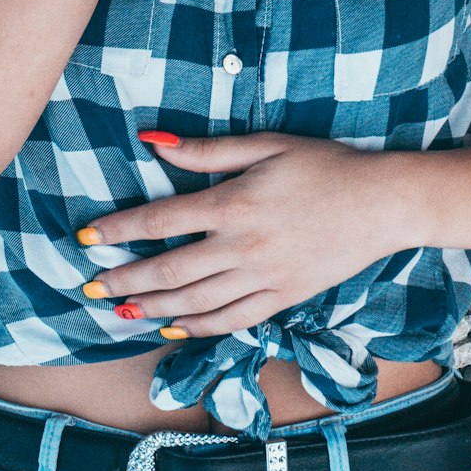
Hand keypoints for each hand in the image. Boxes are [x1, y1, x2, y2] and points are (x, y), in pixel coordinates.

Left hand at [76, 132, 393, 336]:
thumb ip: (206, 150)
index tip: (87, 238)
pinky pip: (232, 320)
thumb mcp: (265, 145)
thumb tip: (152, 142)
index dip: (118, 230)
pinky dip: (199, 327)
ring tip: (120, 311)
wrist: (383, 203)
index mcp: (234, 203)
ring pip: (195, 302)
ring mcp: (264, 277)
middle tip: (91, 286)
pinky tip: (173, 328)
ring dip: (152, 309)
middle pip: (169, 271)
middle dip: (125, 280)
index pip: (160, 220)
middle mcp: (243, 247)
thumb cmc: (325, 165)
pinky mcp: (283, 297)